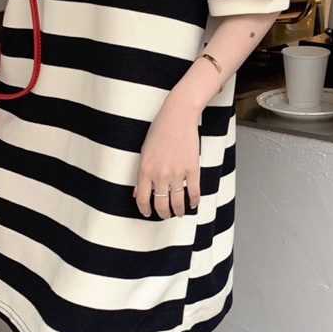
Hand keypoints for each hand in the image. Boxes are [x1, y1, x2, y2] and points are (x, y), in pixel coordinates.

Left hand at [133, 99, 200, 218]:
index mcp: (145, 170)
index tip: (148, 213)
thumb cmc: (160, 130)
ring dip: (178, 211)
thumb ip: (142, 174)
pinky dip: (193, 201)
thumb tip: (138, 193)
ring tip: (178, 213)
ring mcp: (177, 173)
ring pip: (177, 202)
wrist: (178, 117)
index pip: (142, 199)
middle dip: (163, 213)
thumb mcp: (144, 152)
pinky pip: (194, 191)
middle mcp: (160, 174)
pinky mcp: (192, 169)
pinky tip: (192, 204)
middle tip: (165, 214)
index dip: (145, 210)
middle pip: (161, 204)